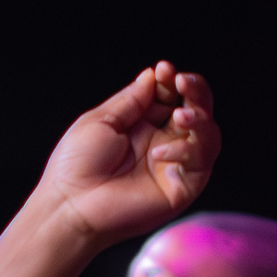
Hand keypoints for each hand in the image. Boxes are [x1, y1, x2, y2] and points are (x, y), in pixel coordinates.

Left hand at [38, 61, 217, 245]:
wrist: (69, 206)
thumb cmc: (74, 167)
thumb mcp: (100, 122)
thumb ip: (130, 100)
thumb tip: (152, 75)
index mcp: (140, 126)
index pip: (169, 97)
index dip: (171, 81)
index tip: (164, 69)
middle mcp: (162, 143)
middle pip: (195, 110)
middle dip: (195, 92)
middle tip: (184, 81)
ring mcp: (174, 164)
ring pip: (207, 134)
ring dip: (199, 118)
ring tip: (181, 114)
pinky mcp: (182, 186)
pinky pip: (200, 161)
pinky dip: (185, 151)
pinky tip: (159, 153)